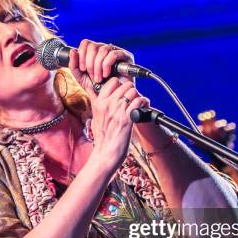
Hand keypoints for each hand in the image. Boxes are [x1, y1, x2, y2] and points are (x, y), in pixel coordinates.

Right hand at [68, 40, 148, 170]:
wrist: (105, 154)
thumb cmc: (102, 138)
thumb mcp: (95, 117)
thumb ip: (97, 103)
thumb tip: (95, 91)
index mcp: (98, 103)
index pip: (112, 82)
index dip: (120, 84)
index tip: (123, 92)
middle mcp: (107, 104)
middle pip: (124, 84)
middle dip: (131, 91)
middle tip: (132, 100)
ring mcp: (117, 111)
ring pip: (133, 91)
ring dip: (137, 97)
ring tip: (137, 105)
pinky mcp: (126, 119)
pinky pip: (138, 101)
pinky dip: (142, 103)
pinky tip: (141, 109)